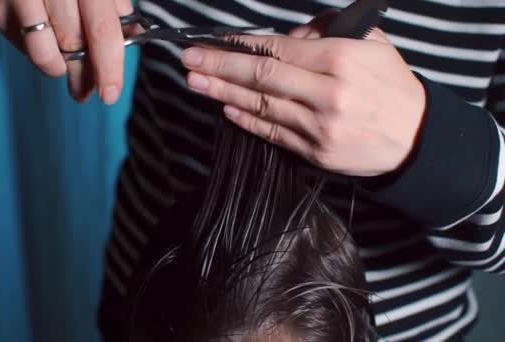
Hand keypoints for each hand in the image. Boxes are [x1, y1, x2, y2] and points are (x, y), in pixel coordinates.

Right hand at [0, 0, 132, 102]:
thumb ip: (111, 0)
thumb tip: (132, 32)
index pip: (101, 29)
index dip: (108, 67)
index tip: (110, 94)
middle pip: (72, 44)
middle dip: (82, 74)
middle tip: (85, 91)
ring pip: (42, 52)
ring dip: (57, 66)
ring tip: (61, 65)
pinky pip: (16, 41)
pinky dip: (31, 47)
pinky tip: (36, 36)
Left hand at [180, 23, 425, 176]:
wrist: (417, 138)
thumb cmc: (392, 86)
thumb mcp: (371, 44)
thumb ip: (326, 32)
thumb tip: (284, 38)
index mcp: (340, 60)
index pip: (277, 50)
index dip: (241, 46)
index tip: (213, 42)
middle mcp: (327, 94)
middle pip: (261, 78)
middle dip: (220, 66)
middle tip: (190, 60)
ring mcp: (319, 127)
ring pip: (262, 106)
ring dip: (223, 93)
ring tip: (196, 82)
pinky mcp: (316, 153)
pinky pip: (273, 134)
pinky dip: (246, 120)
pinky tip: (225, 108)